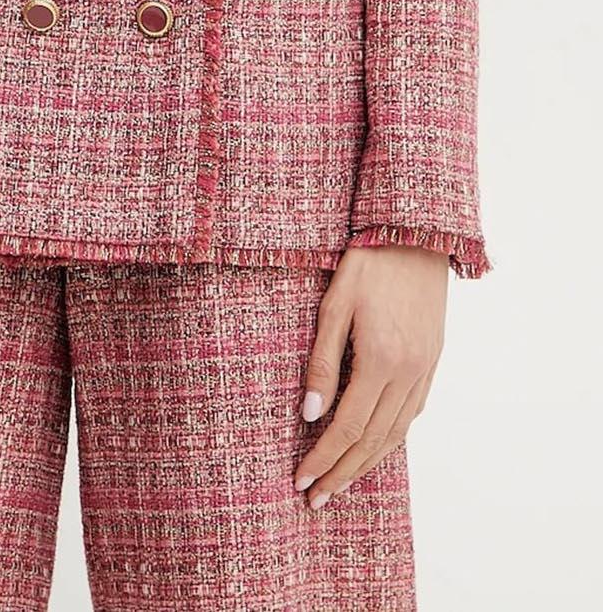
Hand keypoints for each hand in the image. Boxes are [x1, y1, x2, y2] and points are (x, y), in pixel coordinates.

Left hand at [294, 243, 447, 507]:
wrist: (416, 234)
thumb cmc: (368, 262)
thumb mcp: (335, 303)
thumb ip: (322, 361)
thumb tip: (309, 414)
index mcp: (381, 359)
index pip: (348, 426)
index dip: (323, 456)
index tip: (301, 479)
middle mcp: (408, 372)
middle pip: (373, 440)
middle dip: (342, 472)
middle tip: (315, 499)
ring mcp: (425, 368)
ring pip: (396, 432)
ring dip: (367, 463)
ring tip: (341, 484)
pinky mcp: (432, 360)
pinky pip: (412, 413)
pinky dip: (392, 438)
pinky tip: (375, 447)